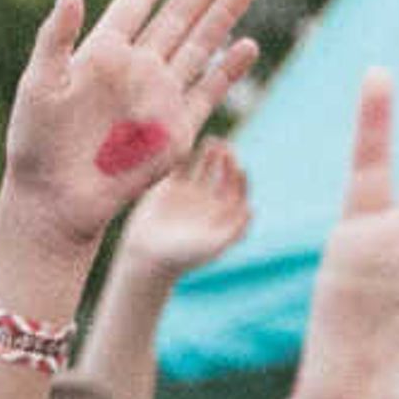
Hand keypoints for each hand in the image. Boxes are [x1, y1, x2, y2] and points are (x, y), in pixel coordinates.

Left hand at [1, 0, 261, 246]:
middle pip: (179, 15)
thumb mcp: (39, 84)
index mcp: (102, 52)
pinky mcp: (175, 131)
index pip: (136, 1)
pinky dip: (227, 71)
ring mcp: (158, 98)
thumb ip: (57, 38)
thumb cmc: (35, 143)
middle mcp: (136, 69)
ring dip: (225, 14)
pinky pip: (207, 94)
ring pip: (200, 45)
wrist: (54, 199)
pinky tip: (247, 46)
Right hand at [115, 141, 252, 279]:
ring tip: (211, 142)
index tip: (239, 169)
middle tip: (225, 149)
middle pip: (223, 174)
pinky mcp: (169, 187)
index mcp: (222, 215)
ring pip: (204, 166)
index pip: (238, 190)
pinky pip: (180, 167)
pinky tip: (188, 147)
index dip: (240, 179)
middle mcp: (209, 201)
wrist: (147, 256)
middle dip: (226, 161)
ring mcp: (190, 193)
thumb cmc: (182, 257)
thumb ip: (233, 231)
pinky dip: (185, 156)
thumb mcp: (211, 246)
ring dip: (209, 154)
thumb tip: (250, 210)